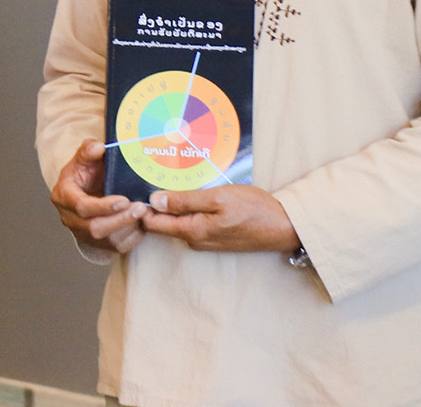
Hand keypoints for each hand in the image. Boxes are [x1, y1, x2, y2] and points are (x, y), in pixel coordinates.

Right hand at [51, 139, 149, 253]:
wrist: (86, 190)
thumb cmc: (85, 174)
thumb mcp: (83, 159)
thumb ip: (88, 151)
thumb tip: (98, 147)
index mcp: (63, 197)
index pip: (81, 207)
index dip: (103, 206)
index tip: (124, 200)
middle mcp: (70, 219)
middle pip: (95, 228)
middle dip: (120, 220)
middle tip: (140, 208)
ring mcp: (83, 234)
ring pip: (108, 241)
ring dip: (129, 228)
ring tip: (144, 213)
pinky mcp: (98, 244)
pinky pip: (118, 247)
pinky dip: (132, 237)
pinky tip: (142, 223)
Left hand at [142, 185, 300, 252]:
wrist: (285, 226)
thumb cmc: (254, 209)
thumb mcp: (217, 198)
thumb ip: (185, 201)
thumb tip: (153, 201)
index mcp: (192, 231)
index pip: (152, 224)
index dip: (141, 207)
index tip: (135, 187)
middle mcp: (195, 240)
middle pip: (163, 223)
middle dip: (154, 204)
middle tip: (151, 178)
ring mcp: (206, 240)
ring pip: (178, 222)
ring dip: (172, 206)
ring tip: (168, 181)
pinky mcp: (215, 237)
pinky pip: (192, 223)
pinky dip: (187, 209)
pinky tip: (190, 194)